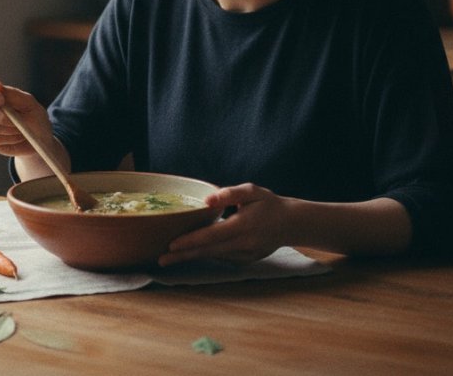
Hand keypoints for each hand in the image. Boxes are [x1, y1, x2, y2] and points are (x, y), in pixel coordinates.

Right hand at [0, 77, 51, 159]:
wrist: (38, 138)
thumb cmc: (33, 116)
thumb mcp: (28, 103)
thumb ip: (12, 94)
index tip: (1, 99)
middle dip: (1, 116)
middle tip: (16, 120)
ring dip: (8, 128)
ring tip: (20, 129)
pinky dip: (9, 138)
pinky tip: (16, 137)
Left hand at [158, 183, 291, 266]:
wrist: (291, 224)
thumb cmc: (269, 203)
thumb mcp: (252, 191)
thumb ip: (230, 194)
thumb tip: (207, 200)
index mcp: (242, 226)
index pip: (211, 235)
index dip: (191, 241)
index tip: (171, 244)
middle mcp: (242, 244)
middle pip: (207, 252)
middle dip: (183, 256)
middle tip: (160, 260)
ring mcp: (245, 255)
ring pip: (213, 256)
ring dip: (191, 257)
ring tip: (169, 259)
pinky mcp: (246, 260)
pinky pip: (222, 257)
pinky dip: (207, 255)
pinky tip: (192, 253)